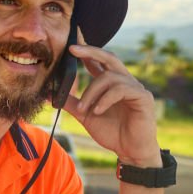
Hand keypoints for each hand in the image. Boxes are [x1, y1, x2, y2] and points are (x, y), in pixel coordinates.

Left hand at [62, 42, 160, 166]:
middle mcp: (124, 81)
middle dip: (90, 51)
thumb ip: (72, 103)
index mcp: (110, 84)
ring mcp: (135, 88)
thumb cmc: (112, 132)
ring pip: (109, 77)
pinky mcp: (143, 97)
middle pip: (108, 57)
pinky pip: (121, 90)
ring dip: (92, 92)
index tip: (72, 42)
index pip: (98, 61)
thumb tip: (49, 95)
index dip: (86, 50)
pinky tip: (97, 111)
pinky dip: (105, 99)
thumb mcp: (86, 116)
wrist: (130, 151)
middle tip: (72, 49)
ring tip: (84, 109)